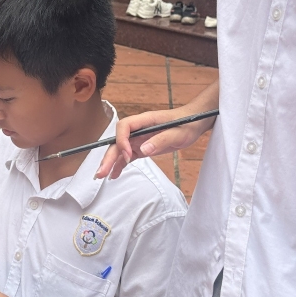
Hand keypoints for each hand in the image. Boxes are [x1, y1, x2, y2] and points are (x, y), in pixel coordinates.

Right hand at [96, 108, 214, 179]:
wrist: (194, 122)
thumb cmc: (187, 123)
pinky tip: (115, 175)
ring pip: (120, 149)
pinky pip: (127, 156)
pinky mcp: (142, 146)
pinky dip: (120, 164)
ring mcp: (139, 138)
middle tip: (101, 172)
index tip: (128, 155)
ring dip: (110, 162)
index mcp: (145, 120)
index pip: (125, 127)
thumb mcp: (178, 133)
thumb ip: (161, 140)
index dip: (122, 140)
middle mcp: (138, 129)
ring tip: (102, 176)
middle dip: (109, 156)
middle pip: (118, 140)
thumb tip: (143, 149)